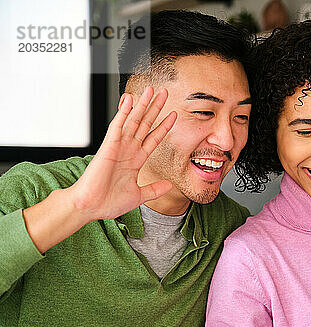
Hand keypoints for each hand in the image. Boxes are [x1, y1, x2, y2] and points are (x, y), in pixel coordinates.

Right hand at [67, 87, 176, 221]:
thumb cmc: (109, 202)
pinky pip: (117, 126)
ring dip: (142, 105)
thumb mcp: (139, 196)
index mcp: (136, 160)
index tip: (174, 115)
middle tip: (164, 93)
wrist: (91, 207)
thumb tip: (169, 185)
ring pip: (133, 121)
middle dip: (155, 109)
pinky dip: (123, 112)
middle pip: (146, 124)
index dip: (164, 126)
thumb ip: (154, 189)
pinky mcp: (108, 146)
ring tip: (150, 89)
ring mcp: (119, 147)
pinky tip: (129, 99)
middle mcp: (128, 150)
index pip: (154, 138)